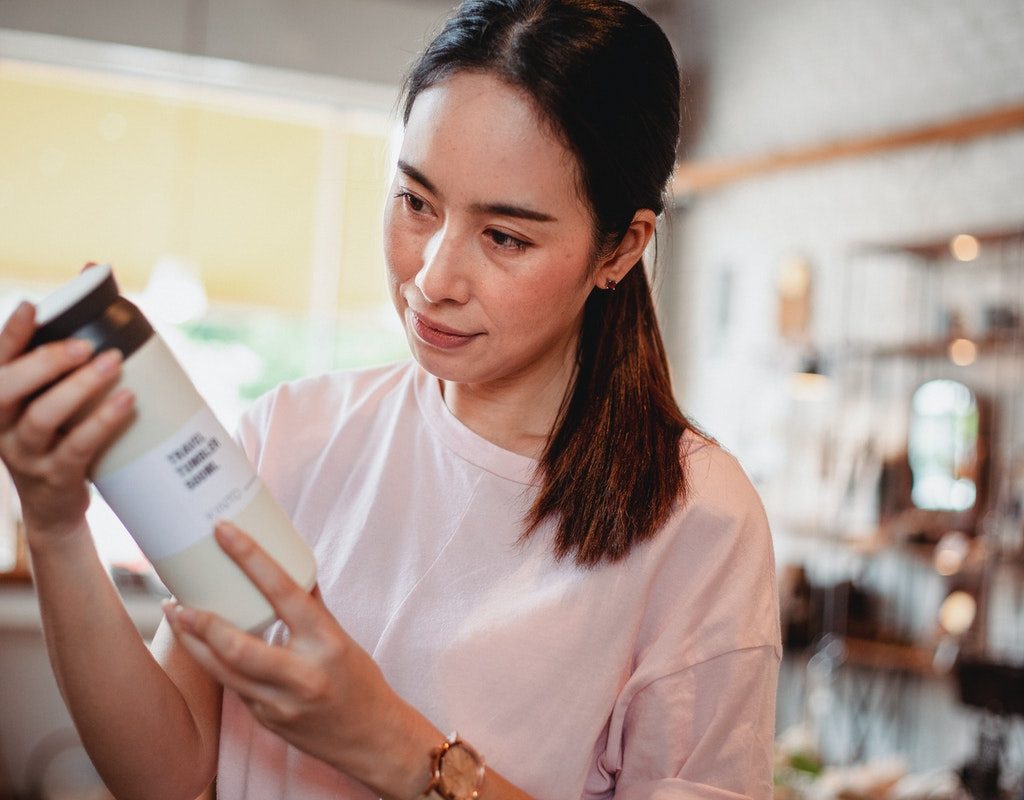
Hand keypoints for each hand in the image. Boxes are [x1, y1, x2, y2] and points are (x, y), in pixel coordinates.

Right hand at [0, 299, 134, 537]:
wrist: (55, 509)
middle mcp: (0, 425)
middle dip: (45, 361)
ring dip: (78, 389)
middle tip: (86, 344)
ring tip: (113, 363)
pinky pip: (76, 448)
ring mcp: (24, 454)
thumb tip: (94, 275)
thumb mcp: (54, 398)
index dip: (11, 335)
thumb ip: (68, 351)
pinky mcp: (55, 477)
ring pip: (41, 416)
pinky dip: (102, 422)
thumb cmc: (59, 436)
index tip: (34, 306)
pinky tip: (126, 401)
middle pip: (6, 387)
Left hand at [163, 521, 437, 798]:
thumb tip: (289, 564)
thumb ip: (311, 606)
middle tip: (176, 600)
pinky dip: (215, 663)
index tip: (224, 532)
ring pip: (222, 671)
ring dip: (193, 643)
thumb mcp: (341, 638)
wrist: (373, 740)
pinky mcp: (266, 721)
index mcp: (326, 641)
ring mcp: (280, 703)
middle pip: (236, 646)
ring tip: (176, 616)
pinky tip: (203, 646)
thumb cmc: (360, 682)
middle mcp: (302, 674)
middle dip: (199, 622)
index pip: (284, 591)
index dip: (251, 558)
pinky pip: (233, 687)